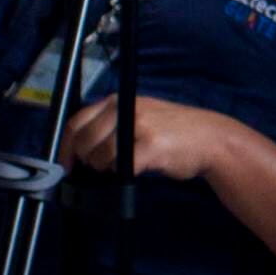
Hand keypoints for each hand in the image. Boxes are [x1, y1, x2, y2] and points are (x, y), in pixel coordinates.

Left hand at [60, 92, 238, 185]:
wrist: (211, 139)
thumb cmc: (173, 131)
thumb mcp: (139, 116)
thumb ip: (111, 125)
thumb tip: (80, 147)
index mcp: (119, 101)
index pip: (77, 121)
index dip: (66, 147)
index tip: (64, 164)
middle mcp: (126, 108)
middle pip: (85, 141)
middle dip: (87, 160)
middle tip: (100, 169)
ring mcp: (138, 126)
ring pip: (100, 156)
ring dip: (106, 169)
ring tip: (121, 168)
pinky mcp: (150, 147)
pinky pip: (122, 166)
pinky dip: (123, 174)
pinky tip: (134, 171)